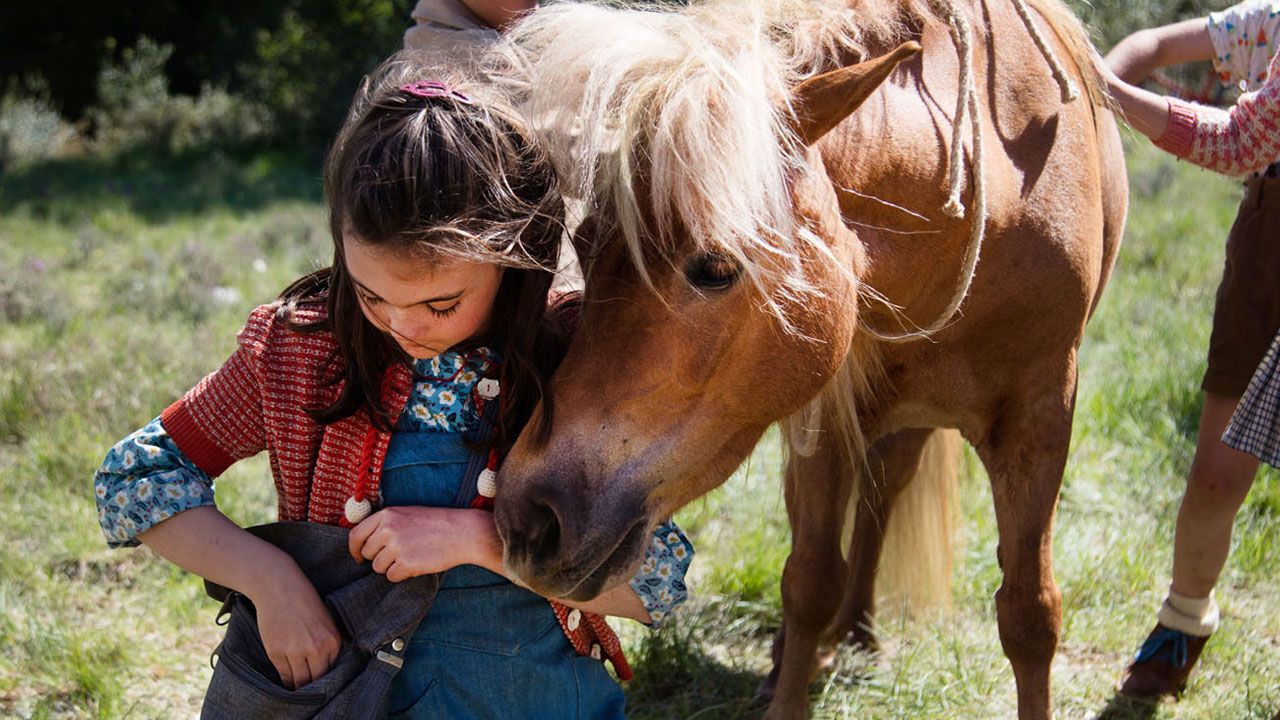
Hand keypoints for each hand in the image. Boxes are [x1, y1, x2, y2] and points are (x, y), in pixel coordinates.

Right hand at [252, 573, 342, 689]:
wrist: (279, 587)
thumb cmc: (304, 601)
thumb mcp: (326, 621)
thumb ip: (328, 644)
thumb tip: (327, 667)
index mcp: (332, 640)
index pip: (331, 671)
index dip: (324, 677)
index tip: (319, 679)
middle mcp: (316, 648)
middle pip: (316, 679)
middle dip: (311, 684)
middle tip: (307, 684)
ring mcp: (295, 651)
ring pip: (299, 681)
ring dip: (298, 684)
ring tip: (296, 682)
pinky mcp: (277, 652)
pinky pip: (283, 674)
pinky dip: (285, 677)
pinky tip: (286, 674)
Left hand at [348, 506, 497, 580]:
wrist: (462, 532)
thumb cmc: (436, 523)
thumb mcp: (407, 514)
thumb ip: (385, 524)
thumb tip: (366, 543)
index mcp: (387, 515)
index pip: (356, 535)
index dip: (354, 549)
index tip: (359, 557)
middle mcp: (388, 529)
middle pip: (367, 553)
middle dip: (379, 558)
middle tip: (398, 554)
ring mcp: (397, 547)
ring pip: (378, 567)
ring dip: (391, 567)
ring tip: (411, 557)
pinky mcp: (407, 563)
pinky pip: (392, 577)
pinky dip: (402, 575)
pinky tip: (416, 564)